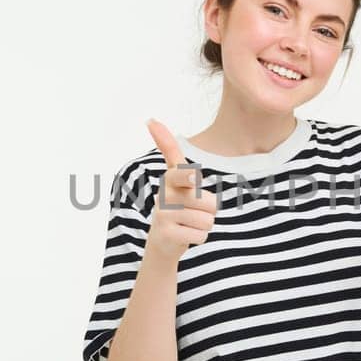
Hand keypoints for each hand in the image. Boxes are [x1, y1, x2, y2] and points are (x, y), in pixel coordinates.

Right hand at [143, 119, 217, 260]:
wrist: (163, 241)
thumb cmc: (177, 204)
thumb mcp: (177, 176)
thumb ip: (169, 149)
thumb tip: (151, 119)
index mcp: (171, 178)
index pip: (182, 173)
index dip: (189, 177)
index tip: (193, 179)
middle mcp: (165, 195)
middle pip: (210, 203)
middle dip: (209, 210)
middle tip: (193, 211)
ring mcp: (163, 215)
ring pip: (207, 220)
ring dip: (203, 225)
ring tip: (188, 223)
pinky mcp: (167, 234)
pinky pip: (200, 235)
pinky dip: (198, 237)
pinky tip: (184, 235)